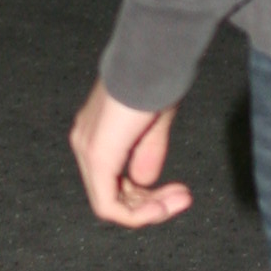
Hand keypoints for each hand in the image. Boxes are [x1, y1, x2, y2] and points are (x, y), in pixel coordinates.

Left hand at [70, 79, 190, 227]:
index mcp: (97, 132)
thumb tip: (144, 181)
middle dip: (152, 204)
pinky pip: (108, 204)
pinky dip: (137, 214)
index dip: (148, 194)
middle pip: (112, 195)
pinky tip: (163, 207)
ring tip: (182, 200)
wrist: (153, 56)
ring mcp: (87, 149)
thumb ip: (147, 152)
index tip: (181, 192)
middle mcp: (85, 142)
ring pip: (110, 204)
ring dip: (149, 210)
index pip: (114, 181)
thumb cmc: (156, 78)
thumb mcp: (154, 122)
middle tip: (185, 199)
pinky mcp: (97, 156)